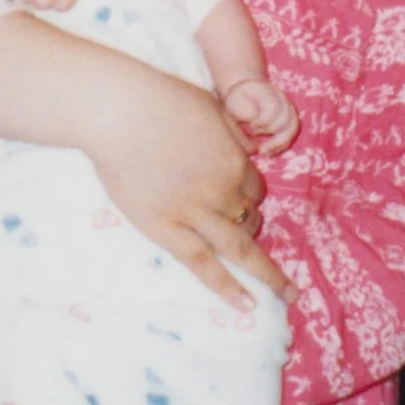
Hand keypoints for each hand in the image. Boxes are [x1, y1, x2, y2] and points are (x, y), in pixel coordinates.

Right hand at [78, 69, 297, 312]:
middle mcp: (223, 190)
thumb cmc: (159, 99)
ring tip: (284, 293)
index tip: (237, 196)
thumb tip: (245, 150)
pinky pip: (203, 263)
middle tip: (266, 246)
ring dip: (267, 272)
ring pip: (240, 246)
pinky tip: (247, 304)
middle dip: (258, 229)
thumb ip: (230, 133)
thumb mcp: (210, 107)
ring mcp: (196, 212)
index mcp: (235, 159)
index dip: (247, 192)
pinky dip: (227, 286)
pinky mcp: (166, 228)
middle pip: (251, 216)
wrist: (119, 112)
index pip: (253, 187)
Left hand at [221, 77, 299, 154]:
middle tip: (259, 145)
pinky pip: (291, 134)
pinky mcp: (290, 119)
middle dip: (272, 134)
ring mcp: (288, 109)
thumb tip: (254, 118)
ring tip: (264, 152)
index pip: (273, 107)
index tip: (252, 126)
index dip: (264, 121)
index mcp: (268, 92)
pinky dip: (281, 145)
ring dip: (279, 143)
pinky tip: (269, 152)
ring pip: (292, 128)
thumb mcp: (235, 101)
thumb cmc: (239, 99)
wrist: (247, 94)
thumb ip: (243, 110)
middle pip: (286, 119)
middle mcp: (282, 99)